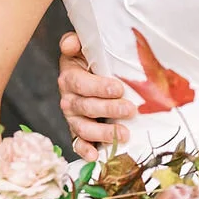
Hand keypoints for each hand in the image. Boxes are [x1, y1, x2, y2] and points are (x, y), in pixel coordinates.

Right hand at [57, 31, 134, 159]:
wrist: (91, 73)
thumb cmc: (93, 60)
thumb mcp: (86, 47)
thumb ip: (75, 42)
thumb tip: (71, 43)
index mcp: (69, 76)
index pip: (80, 83)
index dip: (98, 87)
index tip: (118, 88)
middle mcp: (68, 99)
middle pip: (85, 107)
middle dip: (108, 109)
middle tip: (130, 109)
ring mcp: (73, 118)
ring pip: (83, 128)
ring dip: (103, 133)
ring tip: (124, 134)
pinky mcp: (78, 132)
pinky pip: (78, 143)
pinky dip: (85, 151)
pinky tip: (96, 156)